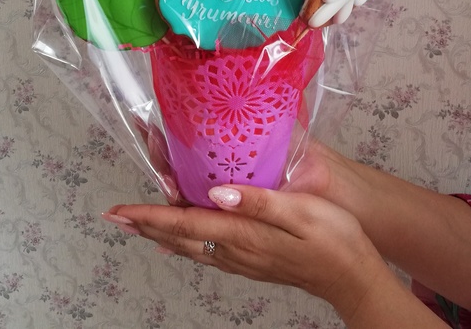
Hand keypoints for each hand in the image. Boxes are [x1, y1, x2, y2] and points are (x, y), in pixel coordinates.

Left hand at [102, 183, 384, 310]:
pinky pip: (205, 251)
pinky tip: (182, 236)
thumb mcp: (302, 212)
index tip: (118, 212)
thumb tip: (216, 193)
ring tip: (138, 222)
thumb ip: (259, 202)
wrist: (354, 278)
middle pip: (179, 238)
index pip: (185, 223)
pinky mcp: (251, 261)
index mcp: (244, 234)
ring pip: (189, 246)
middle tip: (116, 215)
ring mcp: (242, 260)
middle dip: (145, 225)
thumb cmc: (335, 239)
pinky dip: (183, 239)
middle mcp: (236, 250)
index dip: (149, 216)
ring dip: (161, 232)